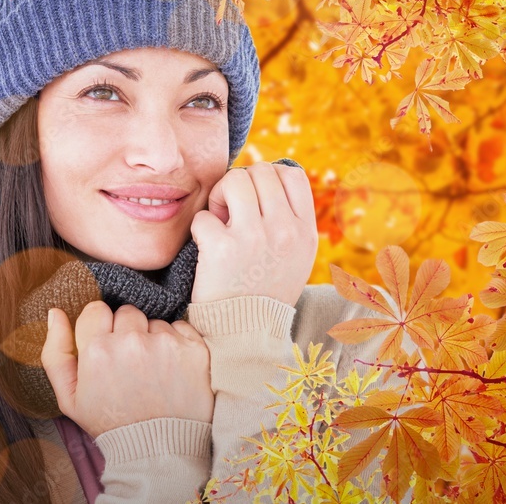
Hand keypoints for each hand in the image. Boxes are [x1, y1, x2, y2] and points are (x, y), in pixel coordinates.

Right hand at [41, 302, 212, 437]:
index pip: (96, 309)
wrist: (159, 451)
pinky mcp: (193, 348)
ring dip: (152, 338)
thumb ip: (56, 352)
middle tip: (129, 361)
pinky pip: (180, 327)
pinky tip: (171, 368)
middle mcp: (132, 341)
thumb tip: (55, 313)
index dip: (99, 326)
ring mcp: (165, 343)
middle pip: (127, 312)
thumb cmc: (112, 423)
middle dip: (126, 331)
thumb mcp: (70, 398)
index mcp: (98, 350)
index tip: (105, 344)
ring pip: (154, 321)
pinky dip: (176, 342)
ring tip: (151, 370)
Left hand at [189, 160, 317, 305]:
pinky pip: (204, 215)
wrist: (245, 335)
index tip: (257, 197)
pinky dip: (200, 228)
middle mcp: (285, 230)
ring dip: (220, 196)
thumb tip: (268, 175)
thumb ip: (290, 219)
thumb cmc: (265, 291)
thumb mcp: (297, 257)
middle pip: (261, 171)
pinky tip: (206, 246)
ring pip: (234, 180)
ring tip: (219, 221)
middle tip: (232, 210)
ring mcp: (255, 238)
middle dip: (241, 184)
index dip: (270, 176)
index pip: (292, 173)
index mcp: (305, 231)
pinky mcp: (222, 248)